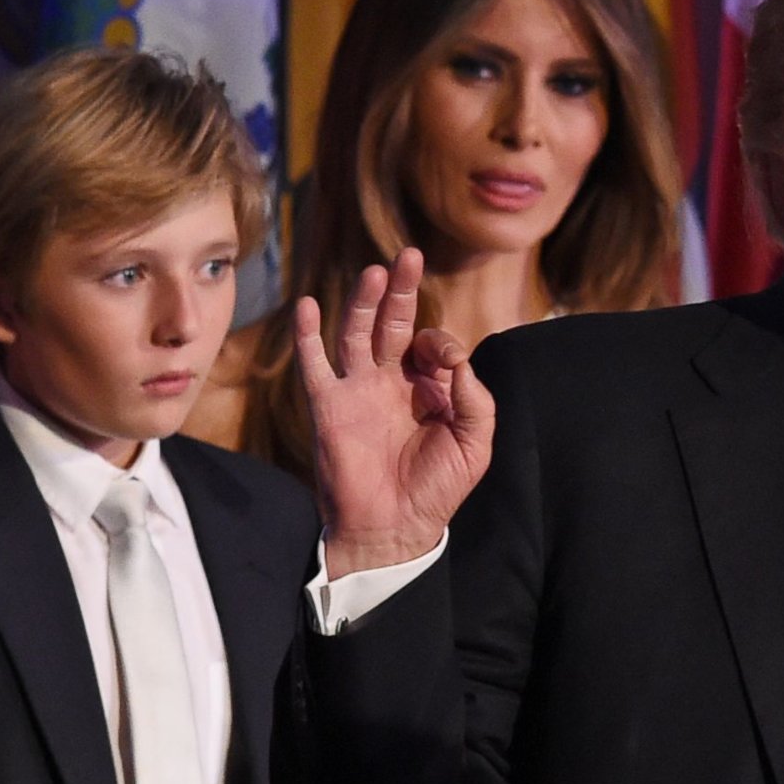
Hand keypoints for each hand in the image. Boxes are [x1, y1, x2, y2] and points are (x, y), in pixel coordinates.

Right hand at [295, 249, 494, 575]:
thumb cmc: (438, 488)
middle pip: (394, 323)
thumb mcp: (475, 442)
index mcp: (427, 388)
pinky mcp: (329, 406)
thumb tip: (458, 357)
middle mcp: (391, 382)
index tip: (448, 363)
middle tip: (409, 255)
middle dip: (401, 290)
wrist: (395, 527)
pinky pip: (315, 364)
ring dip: (363, 301)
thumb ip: (475, 398)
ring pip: (356, 333)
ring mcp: (358, 390)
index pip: (432, 344)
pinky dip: (308, 336)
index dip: (442, 344)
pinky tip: (308, 306)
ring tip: (374, 271)